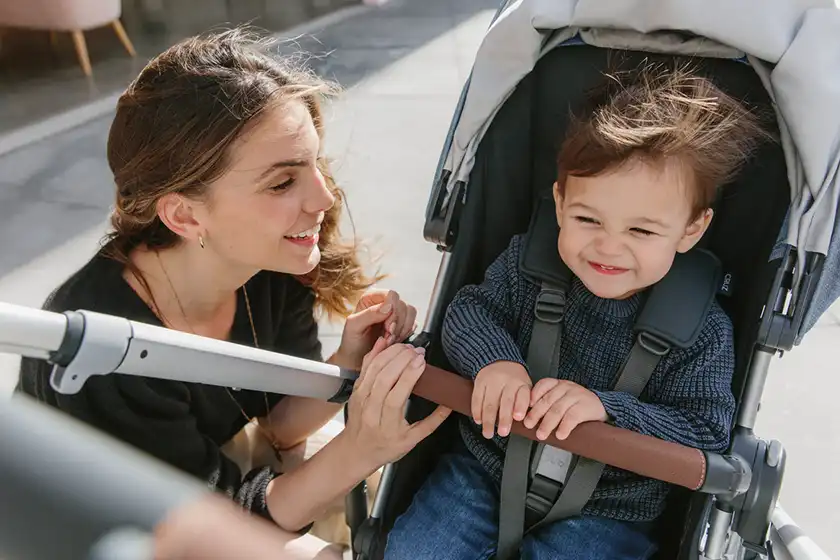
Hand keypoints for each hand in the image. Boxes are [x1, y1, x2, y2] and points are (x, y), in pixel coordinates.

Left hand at [335, 290, 417, 368]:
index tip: (387, 326)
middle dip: (397, 323)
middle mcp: (385, 303)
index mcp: (372, 298)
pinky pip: (413, 324)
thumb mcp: (353, 326)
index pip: (392, 295)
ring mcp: (395, 313)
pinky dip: (405, 334)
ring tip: (389, 339)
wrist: (356, 359)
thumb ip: (369, 314)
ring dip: (402, 329)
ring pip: (410, 313)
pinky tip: (394, 341)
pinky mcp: (402, 324)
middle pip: (403, 305)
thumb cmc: (352, 341)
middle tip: (387, 335)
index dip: (393, 311)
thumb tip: (388, 307)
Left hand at [344, 338, 450, 466]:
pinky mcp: (356, 390)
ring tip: (406, 347)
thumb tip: (449, 405)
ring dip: (390, 354)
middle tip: (417, 351)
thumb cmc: (386, 446)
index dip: (408, 376)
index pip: (396, 397)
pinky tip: (386, 343)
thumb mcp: (413, 440)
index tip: (421, 362)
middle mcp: (370, 411)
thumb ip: (432, 422)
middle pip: (384, 380)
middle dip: (401, 360)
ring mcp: (360, 399)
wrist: (357, 451)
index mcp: (387, 426)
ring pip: (373, 370)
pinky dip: (375, 353)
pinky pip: (365, 367)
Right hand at [473, 361, 531, 438]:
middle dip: (504, 419)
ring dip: (488, 419)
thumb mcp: (525, 386)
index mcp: (521, 383)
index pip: (522, 395)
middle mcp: (507, 381)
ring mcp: (492, 381)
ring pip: (489, 402)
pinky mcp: (479, 382)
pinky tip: (478, 420)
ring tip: (488, 433)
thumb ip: (526, 402)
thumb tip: (527, 422)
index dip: (520, 406)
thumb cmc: (514, 380)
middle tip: (503, 432)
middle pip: (505, 401)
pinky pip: (476, 398)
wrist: (498, 360)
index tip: (518, 417)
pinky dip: (476, 411)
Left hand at [523, 379, 607, 439]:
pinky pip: (572, 417)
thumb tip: (529, 417)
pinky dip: (564, 427)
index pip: (543, 385)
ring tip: (542, 434)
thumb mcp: (562, 397)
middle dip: (536, 414)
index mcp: (558, 384)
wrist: (602, 404)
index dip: (533, 396)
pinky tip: (560, 434)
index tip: (525, 408)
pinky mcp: (585, 407)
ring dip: (547, 424)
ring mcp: (576, 396)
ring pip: (557, 410)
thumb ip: (548, 402)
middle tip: (529, 425)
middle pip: (547, 400)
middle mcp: (566, 387)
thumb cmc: (578, 403)